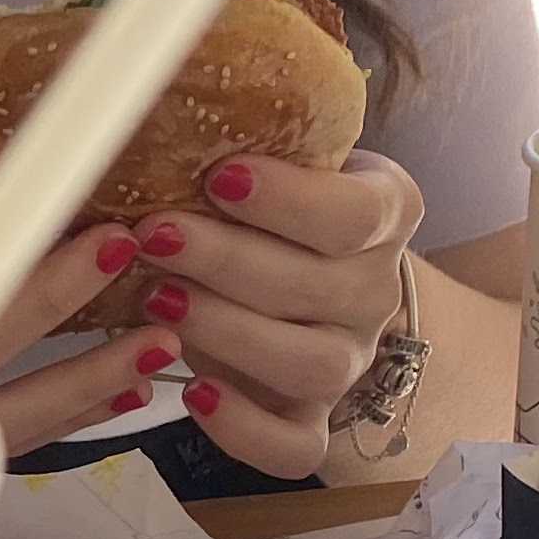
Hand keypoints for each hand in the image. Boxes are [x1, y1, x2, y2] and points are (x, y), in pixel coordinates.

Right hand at [0, 165, 157, 457]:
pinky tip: (128, 389)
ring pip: (28, 396)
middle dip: (77, 277)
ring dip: (99, 366)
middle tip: (140, 243)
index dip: (38, 209)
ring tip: (165, 335)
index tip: (94, 177)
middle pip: (9, 314)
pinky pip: (19, 438)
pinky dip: (77, 414)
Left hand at [122, 154, 421, 478]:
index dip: (288, 199)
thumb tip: (158, 92)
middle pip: (315, 287)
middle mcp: (374, 291)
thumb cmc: (278, 209)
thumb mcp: (286, 158)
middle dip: (225, 260)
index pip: (353, 215)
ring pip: (307, 364)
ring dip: (227, 332)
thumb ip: (255, 137)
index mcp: (384, 214)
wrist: (314, 277)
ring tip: (157, 298)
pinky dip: (244, 430)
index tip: (221, 176)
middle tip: (155, 234)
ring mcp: (347, 361)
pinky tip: (193, 393)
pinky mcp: (312, 419)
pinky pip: (295, 446)